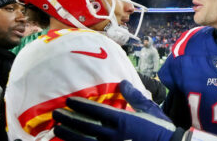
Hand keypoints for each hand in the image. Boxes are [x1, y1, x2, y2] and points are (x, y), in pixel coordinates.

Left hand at [53, 80, 175, 140]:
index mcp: (122, 120)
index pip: (95, 112)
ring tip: (57, 129)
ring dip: (69, 135)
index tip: (68, 101)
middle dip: (68, 119)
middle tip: (56, 113)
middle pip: (84, 127)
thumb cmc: (160, 128)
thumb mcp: (149, 109)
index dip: (80, 106)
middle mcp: (113, 135)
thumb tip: (122, 82)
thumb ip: (134, 96)